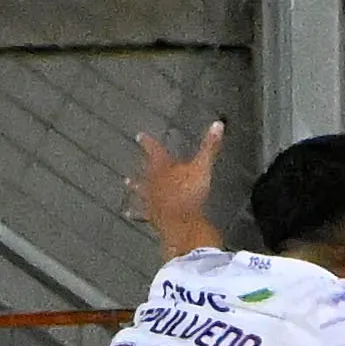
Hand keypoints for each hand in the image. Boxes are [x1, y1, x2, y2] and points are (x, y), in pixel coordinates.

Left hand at [129, 121, 223, 236]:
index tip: (139, 136)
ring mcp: (150, 199)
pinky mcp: (151, 216)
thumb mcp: (203, 167)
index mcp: (163, 167)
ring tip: (127, 182)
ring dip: (135, 186)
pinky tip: (128, 214)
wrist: (179, 221)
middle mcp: (152, 182)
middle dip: (142, 165)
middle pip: (145, 171)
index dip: (147, 142)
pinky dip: (135, 213)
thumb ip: (209, 147)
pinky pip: (141, 213)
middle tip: (135, 159)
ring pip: (140, 190)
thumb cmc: (190, 192)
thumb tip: (218, 124)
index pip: (154, 150)